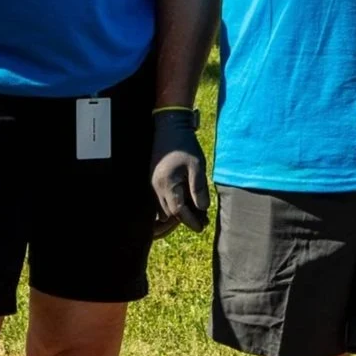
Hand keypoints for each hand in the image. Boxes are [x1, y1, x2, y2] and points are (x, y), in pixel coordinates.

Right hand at [150, 109, 208, 234]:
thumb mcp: (197, 167)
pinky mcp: (154, 179)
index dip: (191, 221)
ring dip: (179, 211)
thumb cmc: (185, 146)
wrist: (169, 127)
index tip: (202, 227)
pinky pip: (161, 198)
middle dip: (186, 218)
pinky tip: (186, 199)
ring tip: (197, 210)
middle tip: (203, 220)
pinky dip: (173, 202)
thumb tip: (202, 209)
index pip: (178, 211)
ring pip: (164, 207)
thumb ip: (199, 189)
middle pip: (170, 212)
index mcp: (167, 184)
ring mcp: (153, 183)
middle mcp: (156, 187)